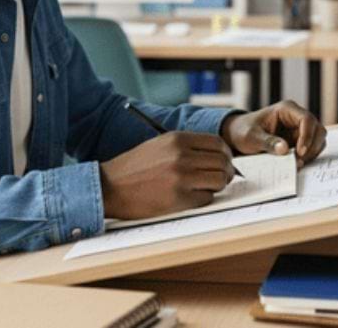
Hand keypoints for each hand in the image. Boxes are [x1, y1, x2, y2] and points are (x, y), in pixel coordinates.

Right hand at [99, 132, 234, 219]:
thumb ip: (187, 146)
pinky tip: (192, 197)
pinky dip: (204, 198)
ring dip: (217, 186)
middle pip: (222, 162)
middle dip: (226, 171)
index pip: (218, 143)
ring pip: (219, 180)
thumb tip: (217, 155)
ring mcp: (181, 178)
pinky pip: (206, 198)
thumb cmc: (135, 167)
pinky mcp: (178, 199)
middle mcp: (181, 156)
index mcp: (177, 139)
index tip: (224, 161)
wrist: (110, 187)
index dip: (225, 154)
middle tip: (222, 178)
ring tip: (207, 188)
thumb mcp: (160, 145)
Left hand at [220, 100, 326, 168]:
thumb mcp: (251, 137)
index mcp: (286, 109)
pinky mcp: (299, 141)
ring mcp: (299, 129)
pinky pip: (312, 149)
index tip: (300, 152)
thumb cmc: (244, 131)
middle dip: (312, 146)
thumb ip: (267, 142)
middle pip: (317, 129)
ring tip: (296, 163)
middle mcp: (296, 117)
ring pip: (318, 140)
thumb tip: (284, 149)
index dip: (307, 136)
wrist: (238, 136)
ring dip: (311, 153)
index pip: (306, 119)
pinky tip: (296, 163)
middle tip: (299, 161)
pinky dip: (308, 157)